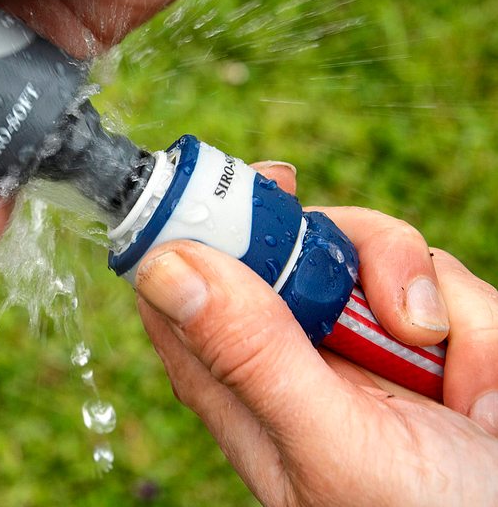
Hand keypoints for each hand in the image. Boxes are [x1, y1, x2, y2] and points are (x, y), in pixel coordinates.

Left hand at [134, 164, 497, 504]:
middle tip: (373, 297)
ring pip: (367, 255)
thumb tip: (165, 268)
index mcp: (242, 388)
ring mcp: (364, 346)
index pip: (183, 287)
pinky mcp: (426, 339)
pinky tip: (483, 395)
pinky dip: (476, 326)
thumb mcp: (332, 444)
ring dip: (419, 300)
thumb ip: (251, 356)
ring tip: (446, 375)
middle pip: (281, 248)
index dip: (195, 227)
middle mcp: (294, 359)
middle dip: (336, 253)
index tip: (230, 186)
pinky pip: (441, 283)